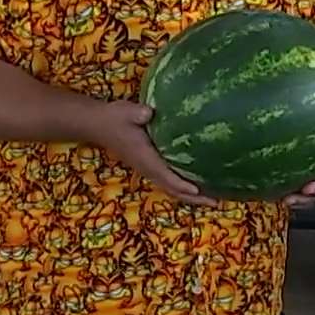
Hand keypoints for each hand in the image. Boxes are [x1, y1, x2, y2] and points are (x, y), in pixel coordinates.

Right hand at [84, 100, 218, 207]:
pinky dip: (183, 189)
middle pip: (173, 190)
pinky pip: (168, 183)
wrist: (98, 124)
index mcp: (145, 157)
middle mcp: (147, 168)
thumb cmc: (115, 118)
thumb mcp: (126, 112)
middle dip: (194, 198)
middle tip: (216, 203)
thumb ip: (138, 113)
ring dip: (191, 197)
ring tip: (212, 200)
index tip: (199, 190)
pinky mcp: (149, 167)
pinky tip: (197, 187)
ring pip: (171, 189)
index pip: (166, 176)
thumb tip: (149, 112)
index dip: (182, 184)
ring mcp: (148, 170)